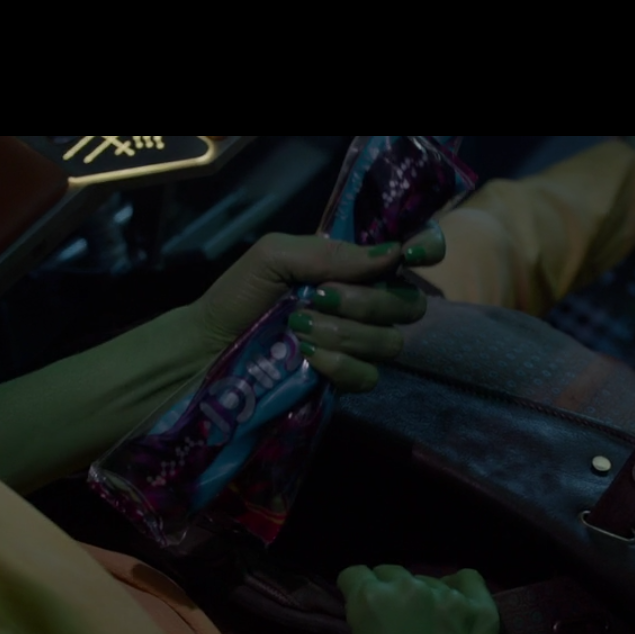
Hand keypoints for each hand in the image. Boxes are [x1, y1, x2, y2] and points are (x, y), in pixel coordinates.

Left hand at [190, 226, 446, 392]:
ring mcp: (358, 346)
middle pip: (409, 304)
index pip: (412, 255)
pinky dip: (340, 364)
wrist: (208, 347)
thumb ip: (331, 254)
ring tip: (300, 328)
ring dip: (345, 333)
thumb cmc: (239, 295)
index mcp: (353, 267)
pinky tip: (310, 357)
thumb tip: (392, 255)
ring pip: (390, 342)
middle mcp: (365, 305)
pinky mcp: (344, 383)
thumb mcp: (275, 256)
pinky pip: (369, 376)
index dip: (426, 251)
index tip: (412, 254)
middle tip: (318, 297)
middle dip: (367, 301)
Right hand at [323, 565, 499, 633]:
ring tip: (422, 627)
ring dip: (420, 598)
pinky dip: (459, 589)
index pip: (354, 575)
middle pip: (391, 574)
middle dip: (384, 594)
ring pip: (429, 581)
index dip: (350, 594)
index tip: (355, 612)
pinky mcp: (484, 617)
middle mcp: (414, 591)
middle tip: (388, 627)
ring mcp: (454, 601)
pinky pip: (471, 581)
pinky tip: (452, 608)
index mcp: (372, 602)